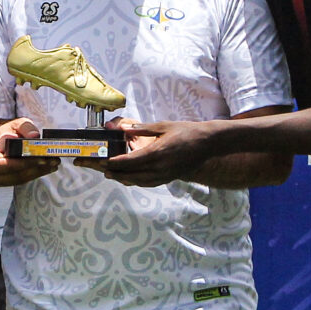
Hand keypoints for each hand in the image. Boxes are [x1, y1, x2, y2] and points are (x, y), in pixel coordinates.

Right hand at [0, 121, 52, 188]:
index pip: (12, 167)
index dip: (30, 163)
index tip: (45, 158)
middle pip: (18, 177)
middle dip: (38, 170)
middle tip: (56, 163)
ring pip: (15, 181)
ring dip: (33, 175)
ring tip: (49, 167)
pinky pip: (8, 181)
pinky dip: (22, 176)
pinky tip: (32, 170)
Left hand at [103, 119, 217, 185]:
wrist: (207, 143)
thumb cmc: (186, 131)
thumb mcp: (163, 126)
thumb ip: (142, 128)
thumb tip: (123, 128)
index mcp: (157, 152)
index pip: (130, 161)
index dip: (114, 163)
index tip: (103, 162)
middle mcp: (160, 167)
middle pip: (132, 174)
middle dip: (115, 173)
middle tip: (102, 170)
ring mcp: (165, 175)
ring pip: (139, 181)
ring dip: (124, 179)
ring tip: (112, 176)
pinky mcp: (170, 178)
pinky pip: (149, 183)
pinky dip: (137, 182)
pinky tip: (130, 179)